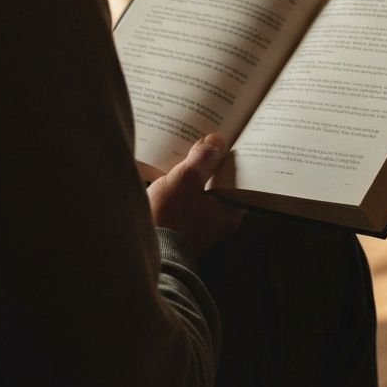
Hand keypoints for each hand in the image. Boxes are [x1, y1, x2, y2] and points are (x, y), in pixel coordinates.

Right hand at [146, 134, 242, 257]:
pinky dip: (185, 183)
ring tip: (188, 147)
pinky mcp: (185, 222)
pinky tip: (174, 169)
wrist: (147, 250)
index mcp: (230, 210)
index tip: (226, 137)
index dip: (232, 157)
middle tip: (206, 136)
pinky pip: (190, 196)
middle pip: (220, 181)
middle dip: (212, 160)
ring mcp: (202, 221)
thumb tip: (218, 139)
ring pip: (204, 188)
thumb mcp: (187, 179)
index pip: (238, 177)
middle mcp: (221, 218)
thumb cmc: (172, 217)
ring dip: (196, 171)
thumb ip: (204, 158)